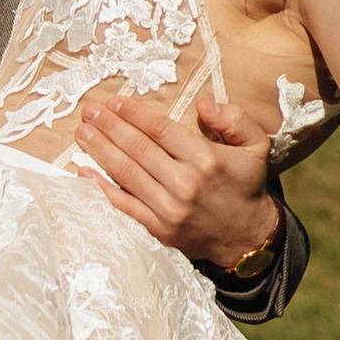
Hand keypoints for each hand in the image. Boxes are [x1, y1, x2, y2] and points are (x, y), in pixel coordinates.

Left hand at [72, 91, 279, 268]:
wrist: (245, 236)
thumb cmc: (245, 185)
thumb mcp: (256, 146)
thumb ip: (234, 119)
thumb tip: (203, 105)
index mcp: (205, 159)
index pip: (160, 129)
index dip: (134, 113)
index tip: (115, 102)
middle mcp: (185, 183)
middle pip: (137, 148)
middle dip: (109, 126)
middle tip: (89, 111)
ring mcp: (169, 208)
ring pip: (126, 173)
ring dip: (100, 150)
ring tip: (82, 132)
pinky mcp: (158, 228)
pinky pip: (124, 204)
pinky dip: (102, 187)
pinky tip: (84, 170)